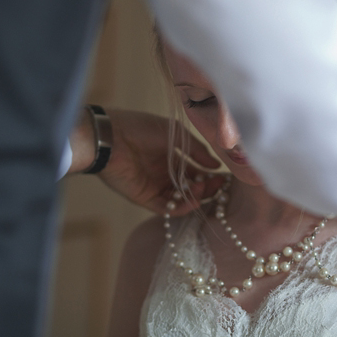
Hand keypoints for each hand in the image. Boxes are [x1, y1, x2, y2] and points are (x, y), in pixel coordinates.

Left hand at [69, 108, 222, 214]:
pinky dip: (181, 208)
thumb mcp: (176, 135)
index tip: (225, 175)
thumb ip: (197, 150)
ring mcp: (155, 186)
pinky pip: (167, 208)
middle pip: (191, 187)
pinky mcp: (144, 198)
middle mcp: (164, 173)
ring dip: (196, 197)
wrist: (111, 136)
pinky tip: (194, 201)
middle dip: (207, 187)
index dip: (211, 174)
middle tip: (221, 185)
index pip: (196, 170)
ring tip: (206, 189)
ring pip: (181, 199)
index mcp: (172, 157)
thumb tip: (216, 165)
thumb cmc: (140, 128)